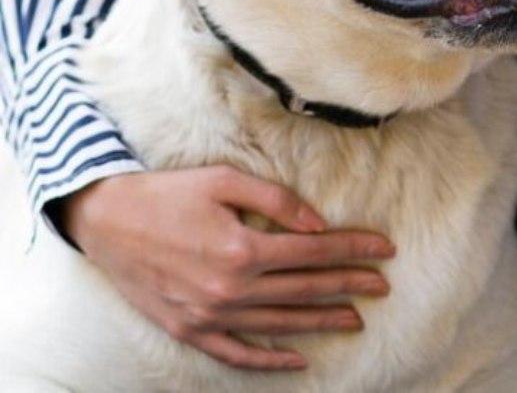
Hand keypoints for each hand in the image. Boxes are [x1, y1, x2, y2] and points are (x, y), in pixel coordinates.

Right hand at [62, 166, 395, 370]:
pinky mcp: (189, 329)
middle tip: (383, 285)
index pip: (315, 253)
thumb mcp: (224, 180)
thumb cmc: (168, 193)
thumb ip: (277, 200)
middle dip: (350, 285)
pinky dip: (270, 360)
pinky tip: (299, 360)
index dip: (354, 250)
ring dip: (322, 321)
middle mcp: (229, 288)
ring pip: (280, 323)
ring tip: (355, 318)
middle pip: (305, 289)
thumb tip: (320, 225)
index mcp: (241, 248)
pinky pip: (236, 353)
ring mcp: (208, 315)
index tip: (385, 249)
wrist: (105, 220)